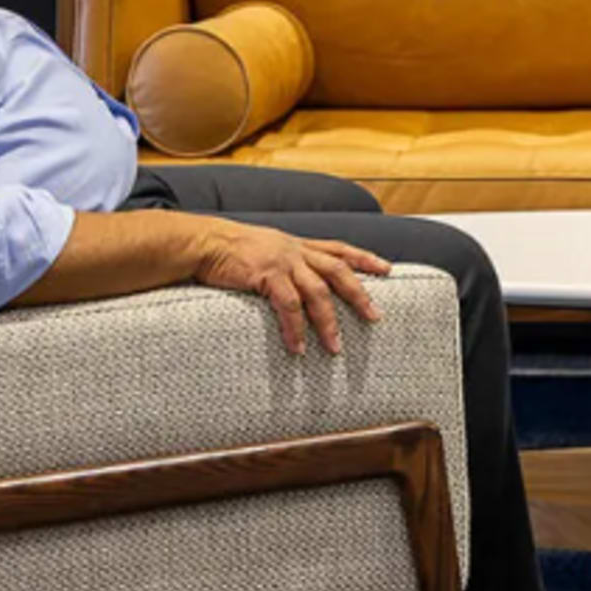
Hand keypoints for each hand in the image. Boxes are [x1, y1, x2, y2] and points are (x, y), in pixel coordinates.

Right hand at [193, 221, 391, 356]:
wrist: (203, 242)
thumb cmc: (229, 250)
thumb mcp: (265, 249)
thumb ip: (284, 262)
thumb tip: (296, 281)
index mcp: (297, 244)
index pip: (339, 248)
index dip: (364, 258)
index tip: (387, 268)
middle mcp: (295, 250)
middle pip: (338, 270)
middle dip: (360, 294)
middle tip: (376, 317)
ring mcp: (283, 261)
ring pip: (317, 292)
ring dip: (328, 322)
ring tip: (336, 348)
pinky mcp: (266, 274)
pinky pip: (288, 306)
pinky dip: (296, 329)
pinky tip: (298, 347)